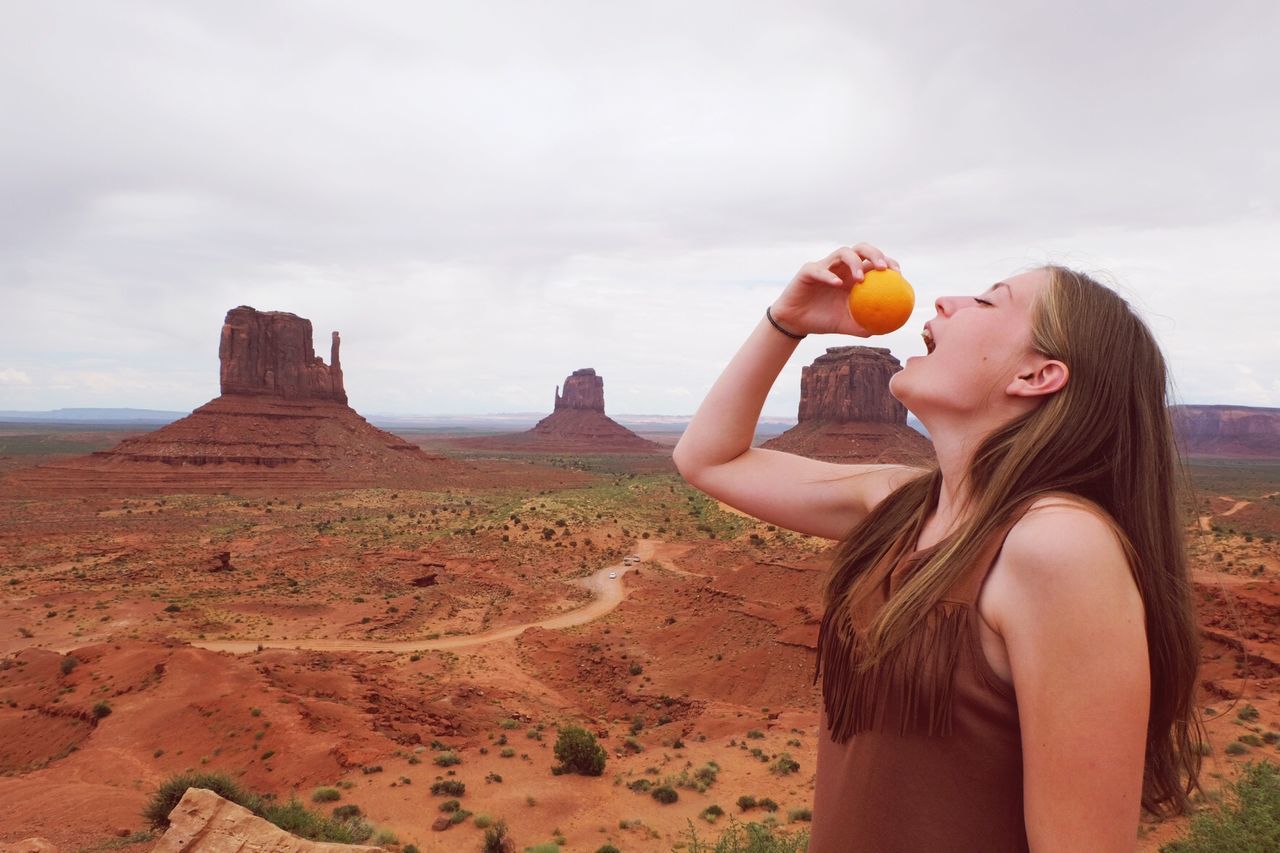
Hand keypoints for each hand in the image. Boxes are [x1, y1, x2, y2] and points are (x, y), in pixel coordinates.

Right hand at [770, 243, 900, 336]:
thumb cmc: (824, 321)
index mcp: (854, 276)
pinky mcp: (808, 271)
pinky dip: (830, 275)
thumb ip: (865, 325)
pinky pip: (820, 269)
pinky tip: (837, 284)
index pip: (874, 261)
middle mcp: (842, 267)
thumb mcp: (847, 325)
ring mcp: (825, 266)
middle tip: (883, 269)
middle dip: (875, 254)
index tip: (897, 274)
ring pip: (843, 252)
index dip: (888, 262)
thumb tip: (886, 329)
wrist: (797, 323)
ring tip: (861, 278)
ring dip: (855, 262)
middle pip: (862, 249)